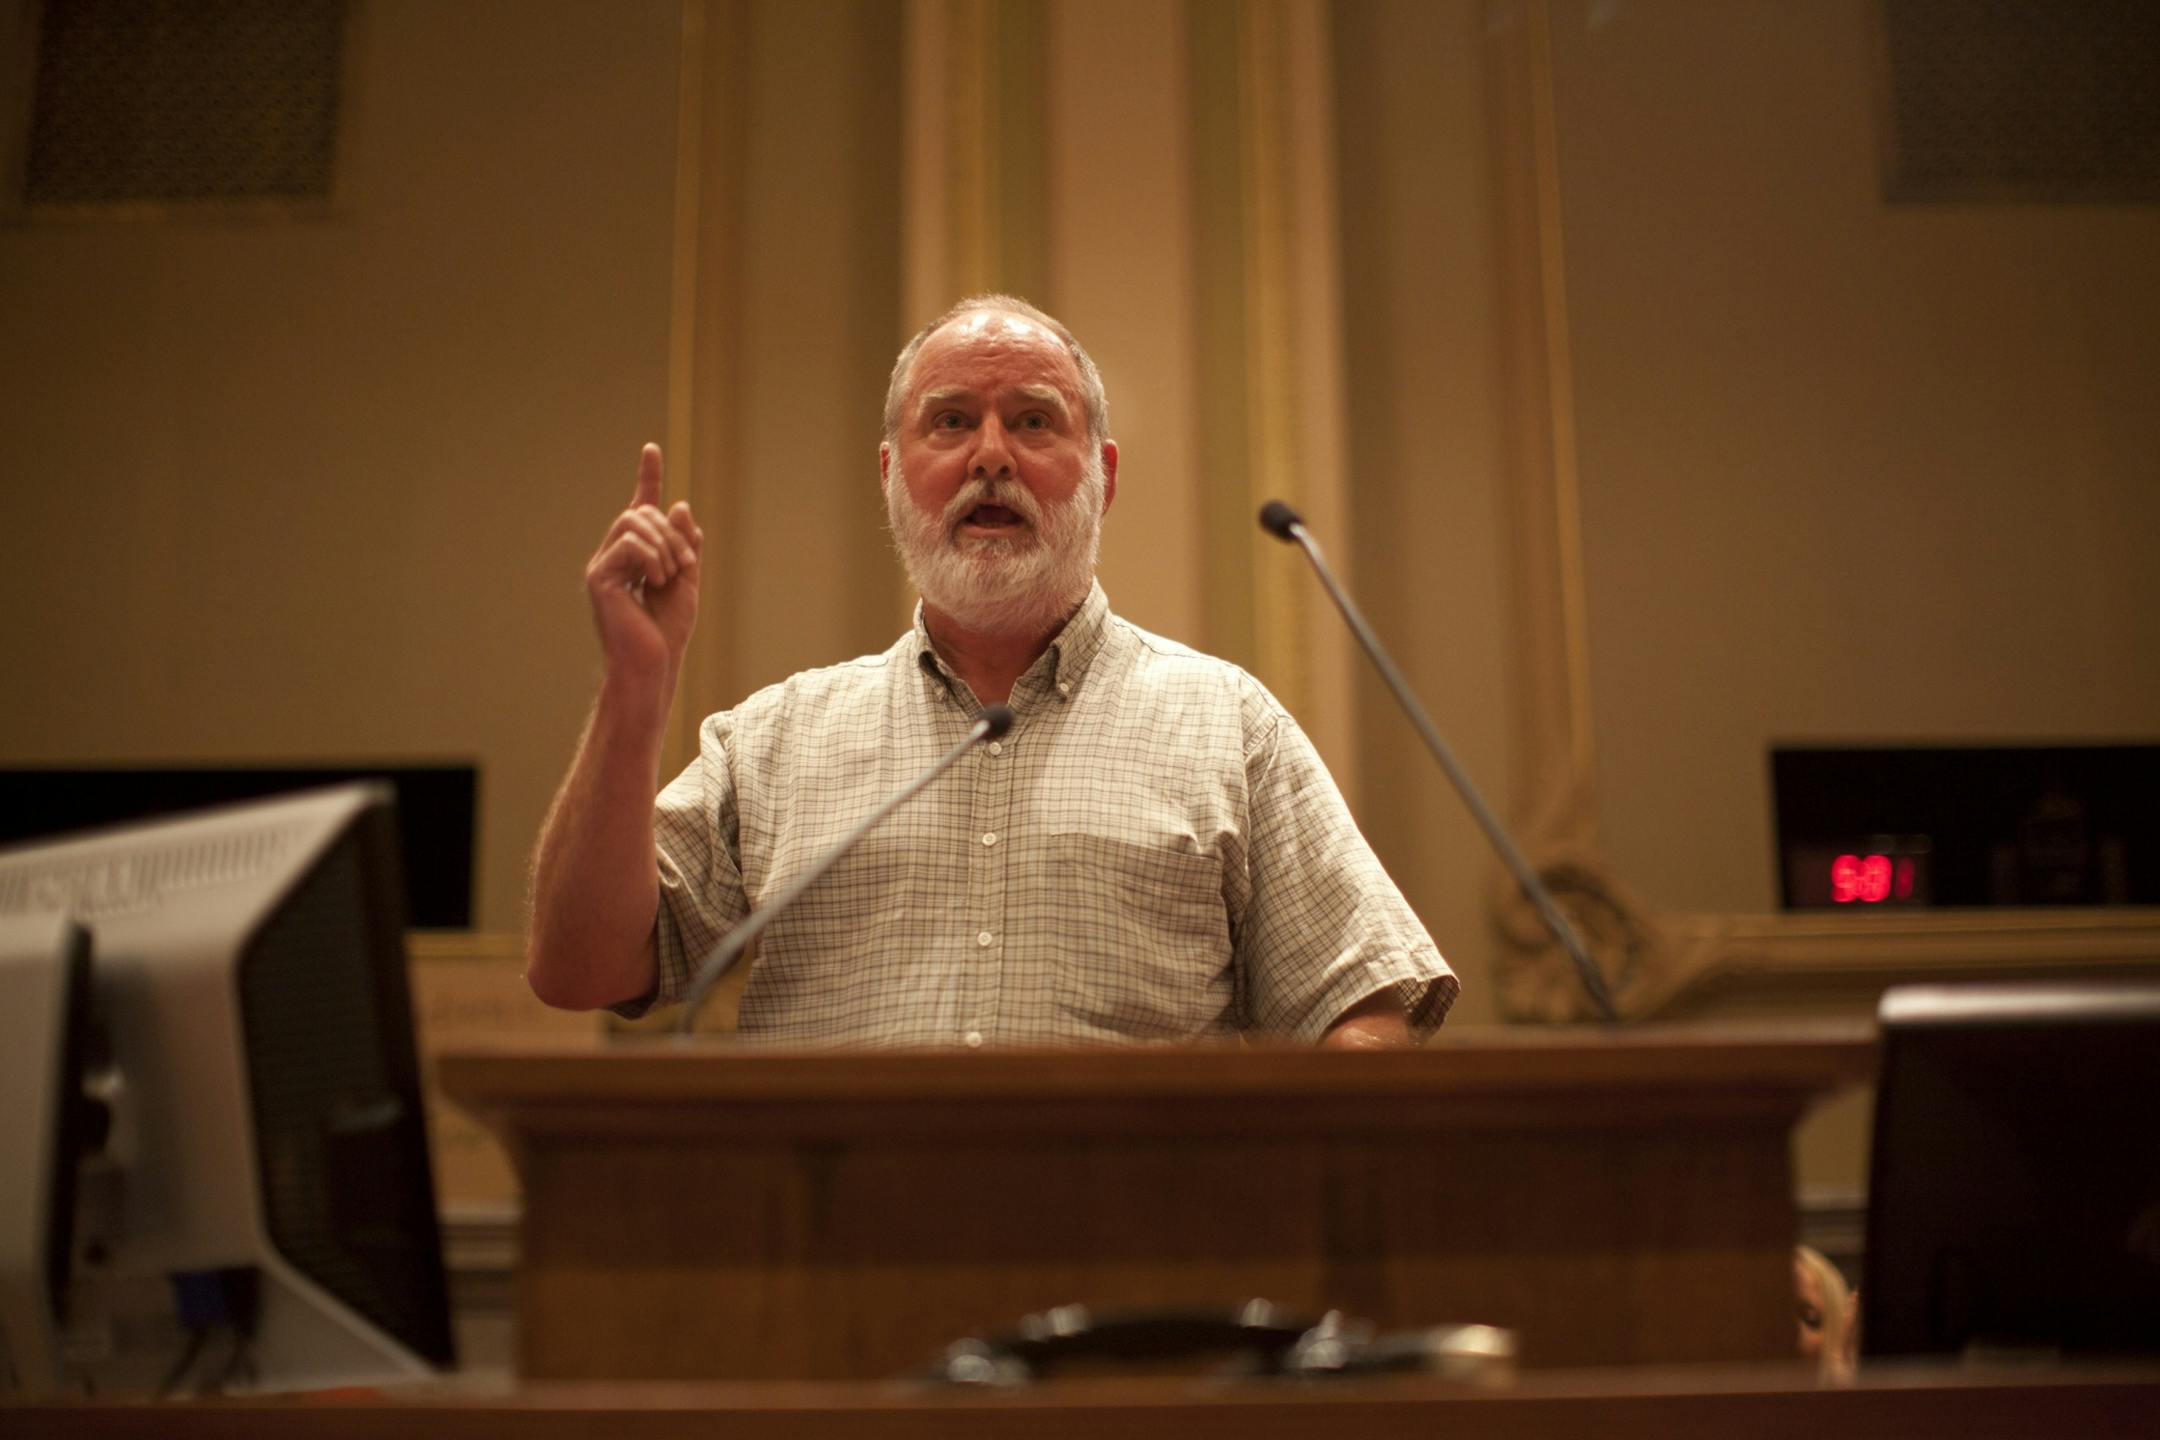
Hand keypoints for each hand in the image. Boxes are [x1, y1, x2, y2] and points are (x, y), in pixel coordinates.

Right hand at [585, 443, 701, 684]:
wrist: (653, 663)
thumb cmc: (667, 632)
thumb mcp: (687, 581)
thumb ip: (684, 545)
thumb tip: (678, 505)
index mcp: (637, 556)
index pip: (642, 508)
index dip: (647, 477)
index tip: (651, 448)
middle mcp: (615, 555)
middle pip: (643, 513)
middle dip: (673, 534)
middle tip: (684, 566)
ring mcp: (603, 565)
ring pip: (635, 523)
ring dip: (665, 547)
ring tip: (669, 578)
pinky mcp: (598, 576)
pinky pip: (630, 543)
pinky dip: (652, 558)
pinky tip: (655, 581)